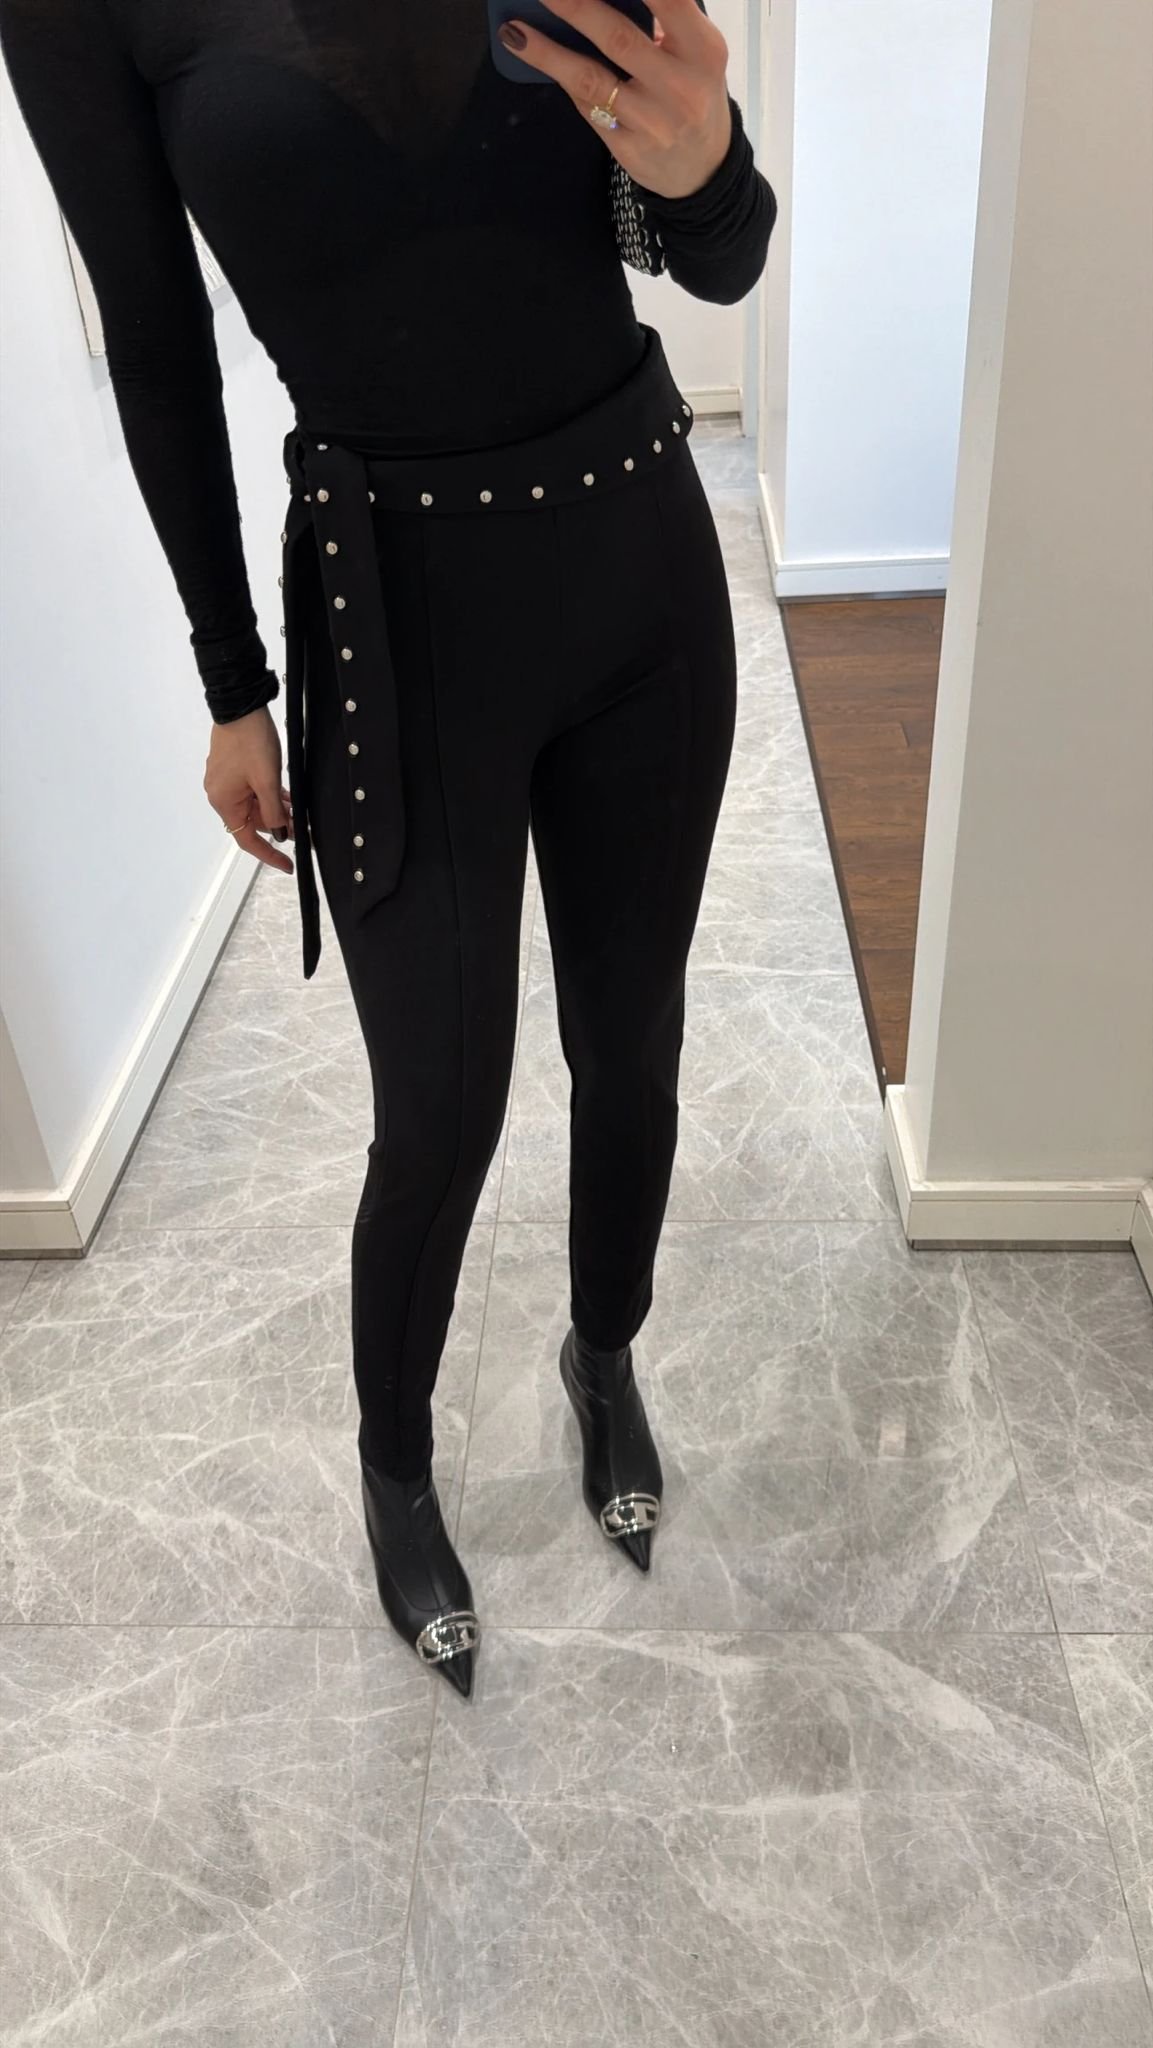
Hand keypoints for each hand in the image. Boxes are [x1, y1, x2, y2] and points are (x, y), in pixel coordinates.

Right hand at [203, 705, 294, 874]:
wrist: (240, 707)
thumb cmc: (250, 741)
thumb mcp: (267, 781)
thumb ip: (274, 812)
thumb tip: (280, 834)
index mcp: (224, 802)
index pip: (247, 840)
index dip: (269, 855)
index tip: (288, 865)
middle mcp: (221, 795)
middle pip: (253, 822)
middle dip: (280, 827)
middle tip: (306, 831)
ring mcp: (226, 782)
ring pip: (256, 806)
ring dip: (278, 811)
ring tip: (302, 815)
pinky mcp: (233, 770)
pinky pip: (253, 792)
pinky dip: (270, 797)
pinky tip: (288, 798)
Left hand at [500, 0, 730, 199]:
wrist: (703, 170)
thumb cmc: (693, 93)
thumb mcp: (694, 53)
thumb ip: (661, 22)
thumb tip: (601, 0)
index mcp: (703, 49)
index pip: (668, 1)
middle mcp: (680, 86)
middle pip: (617, 37)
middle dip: (575, 6)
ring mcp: (652, 122)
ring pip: (590, 79)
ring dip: (547, 52)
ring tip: (515, 31)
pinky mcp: (628, 148)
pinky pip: (586, 106)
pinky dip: (560, 77)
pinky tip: (536, 56)